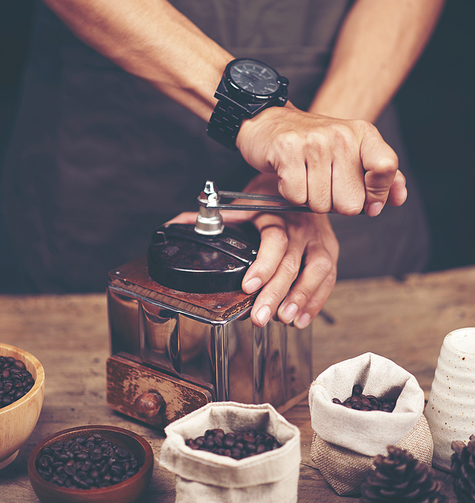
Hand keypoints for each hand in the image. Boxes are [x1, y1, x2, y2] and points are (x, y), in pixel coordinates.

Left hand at [167, 173, 338, 327]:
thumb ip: (212, 219)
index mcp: (276, 215)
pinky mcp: (329, 252)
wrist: (297, 182)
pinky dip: (316, 301)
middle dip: (275, 293)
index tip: (248, 286)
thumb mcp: (241, 205)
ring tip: (283, 319)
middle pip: (292, 263)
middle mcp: (301, 227)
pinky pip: (328, 278)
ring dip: (300, 298)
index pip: (274, 240)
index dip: (263, 264)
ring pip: (316, 271)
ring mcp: (318, 239)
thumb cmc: (267, 199)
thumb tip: (173, 226)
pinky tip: (300, 319)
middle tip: (259, 316)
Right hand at [236, 103, 406, 216]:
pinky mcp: (287, 151)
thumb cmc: (313, 144)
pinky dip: (291, 194)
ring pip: (321, 204)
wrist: (270, 122)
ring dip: (310, 199)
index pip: (386, 167)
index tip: (369, 200)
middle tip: (323, 183)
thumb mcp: (352, 152)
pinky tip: (289, 176)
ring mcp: (314, 142)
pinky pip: (297, 197)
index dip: (379, 192)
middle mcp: (341, 135)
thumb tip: (399, 198)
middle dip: (334, 203)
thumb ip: (380, 175)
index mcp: (363, 134)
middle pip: (351, 203)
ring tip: (305, 178)